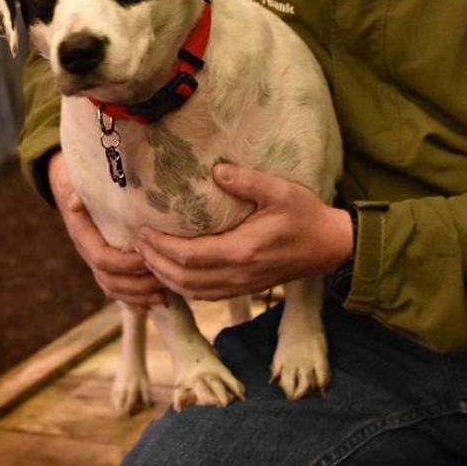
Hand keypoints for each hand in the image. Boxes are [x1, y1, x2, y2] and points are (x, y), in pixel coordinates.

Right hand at [48, 151, 164, 307]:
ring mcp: (97, 259)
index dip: (126, 264)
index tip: (149, 257)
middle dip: (137, 286)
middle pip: (110, 281)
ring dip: (139, 296)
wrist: (71, 182)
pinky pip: (118, 288)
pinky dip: (136, 298)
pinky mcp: (108, 262)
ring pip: (114, 289)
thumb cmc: (79, 177)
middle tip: (163, 282)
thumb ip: (78, 189)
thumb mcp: (76, 179)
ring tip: (164, 295)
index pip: (103, 259)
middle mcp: (88, 251)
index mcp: (83, 234)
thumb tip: (75, 201)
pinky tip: (157, 299)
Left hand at [134, 163, 353, 301]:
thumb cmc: (305, 215)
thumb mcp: (280, 190)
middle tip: (137, 244)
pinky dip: (183, 288)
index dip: (160, 247)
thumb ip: (247, 181)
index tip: (143, 231)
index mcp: (242, 251)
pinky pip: (206, 295)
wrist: (330, 246)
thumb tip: (216, 170)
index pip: (189, 256)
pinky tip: (174, 274)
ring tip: (148, 258)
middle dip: (155, 263)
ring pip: (192, 291)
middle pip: (183, 279)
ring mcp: (241, 286)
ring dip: (166, 278)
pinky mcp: (245, 289)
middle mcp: (237, 275)